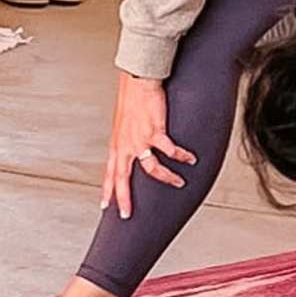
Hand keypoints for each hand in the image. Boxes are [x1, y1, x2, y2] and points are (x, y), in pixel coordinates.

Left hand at [99, 74, 188, 217]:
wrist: (137, 81)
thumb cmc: (131, 101)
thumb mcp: (122, 126)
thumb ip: (126, 142)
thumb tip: (131, 153)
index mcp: (118, 145)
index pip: (109, 173)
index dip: (107, 191)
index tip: (104, 207)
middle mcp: (126, 145)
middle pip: (122, 179)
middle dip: (124, 199)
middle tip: (127, 214)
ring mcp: (139, 139)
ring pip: (152, 169)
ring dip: (167, 178)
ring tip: (179, 182)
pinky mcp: (155, 131)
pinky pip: (171, 150)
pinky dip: (182, 156)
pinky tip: (190, 159)